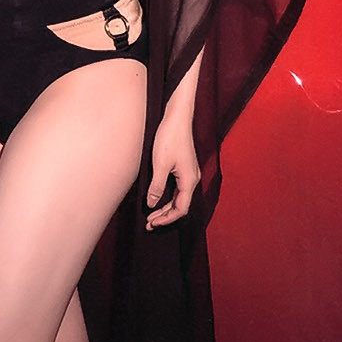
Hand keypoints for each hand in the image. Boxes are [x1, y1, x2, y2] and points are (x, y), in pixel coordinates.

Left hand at [145, 116, 199, 230]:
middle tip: (149, 224)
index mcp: (189, 180)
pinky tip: (156, 198)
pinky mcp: (183, 167)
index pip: (181, 208)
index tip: (153, 223)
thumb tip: (152, 204)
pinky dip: (167, 197)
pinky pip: (177, 188)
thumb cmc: (170, 137)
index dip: (167, 219)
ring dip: (165, 207)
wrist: (177, 117)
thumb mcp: (160, 164)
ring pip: (178, 197)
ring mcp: (188, 173)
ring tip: (151, 215)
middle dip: (165, 216)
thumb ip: (157, 186)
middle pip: (180, 205)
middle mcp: (192, 178)